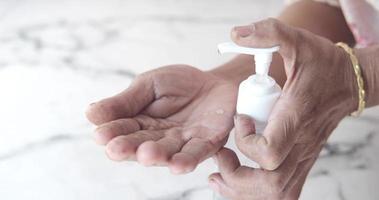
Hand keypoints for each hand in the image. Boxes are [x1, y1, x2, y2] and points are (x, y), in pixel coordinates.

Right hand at [86, 65, 237, 173]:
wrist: (215, 82)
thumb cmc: (180, 84)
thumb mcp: (149, 85)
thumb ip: (125, 101)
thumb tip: (90, 113)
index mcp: (141, 122)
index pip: (123, 128)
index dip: (112, 132)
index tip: (100, 135)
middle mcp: (159, 137)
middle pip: (141, 144)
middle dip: (129, 147)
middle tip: (116, 149)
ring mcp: (182, 142)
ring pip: (167, 152)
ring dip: (156, 156)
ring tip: (146, 154)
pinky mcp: (206, 143)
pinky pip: (196, 153)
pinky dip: (187, 160)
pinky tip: (177, 165)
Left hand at [209, 18, 356, 198]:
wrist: (348, 82)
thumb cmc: (322, 64)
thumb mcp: (296, 40)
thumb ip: (268, 33)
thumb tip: (236, 33)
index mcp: (296, 117)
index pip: (270, 152)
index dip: (247, 142)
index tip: (240, 119)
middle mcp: (300, 145)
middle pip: (269, 184)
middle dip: (236, 177)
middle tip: (222, 155)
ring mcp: (302, 158)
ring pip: (274, 194)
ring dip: (241, 189)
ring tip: (222, 170)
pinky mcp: (300, 162)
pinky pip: (280, 191)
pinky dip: (255, 192)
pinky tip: (238, 178)